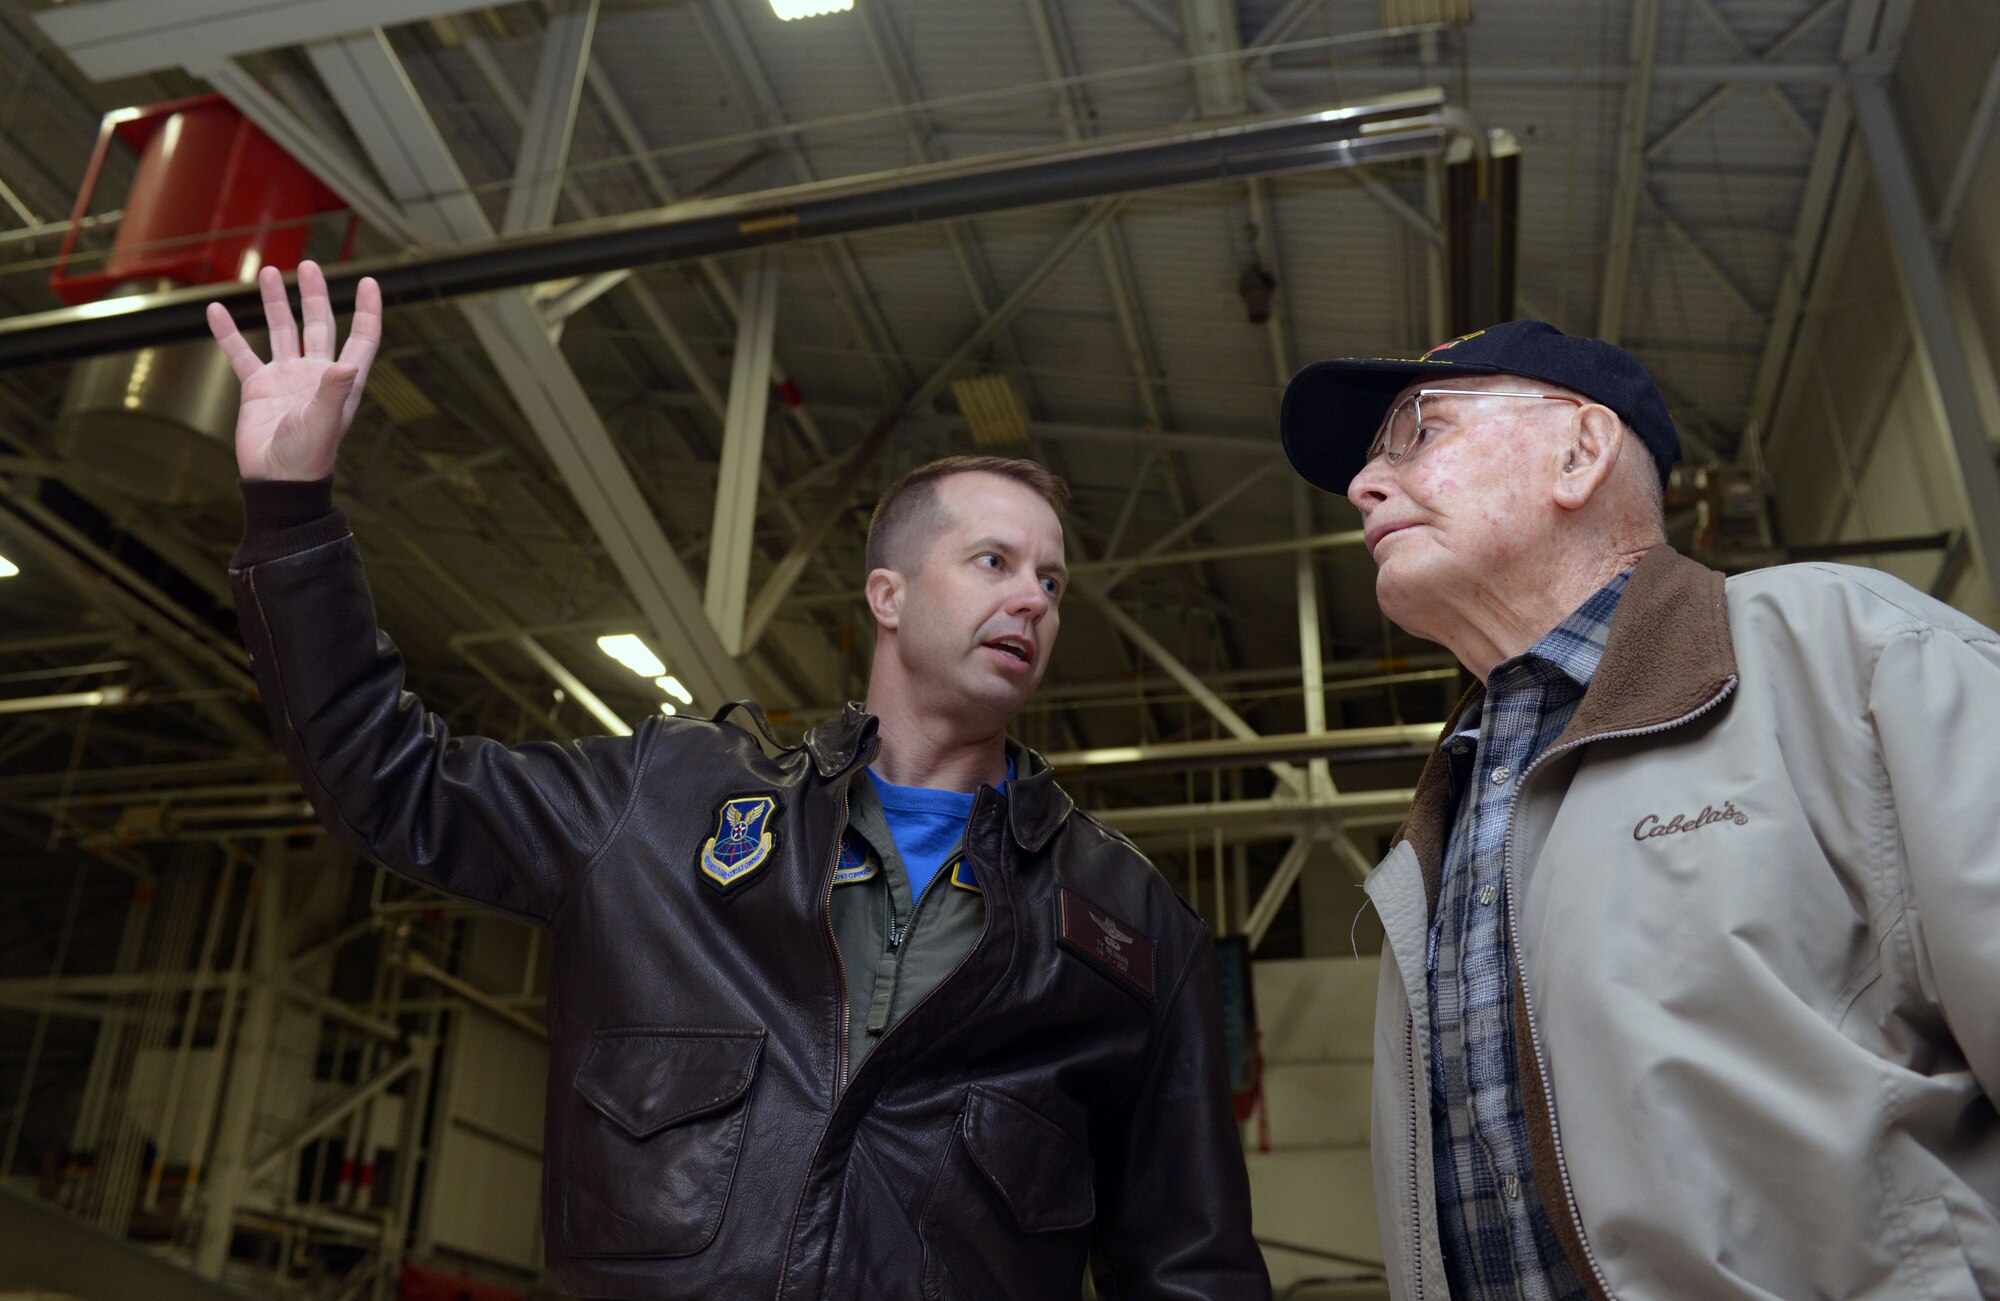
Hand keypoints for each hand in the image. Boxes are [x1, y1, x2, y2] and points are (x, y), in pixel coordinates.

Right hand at [208, 261, 381, 481]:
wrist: (275, 481)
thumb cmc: (306, 458)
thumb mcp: (322, 424)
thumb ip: (333, 392)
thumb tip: (349, 363)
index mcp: (342, 382)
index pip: (361, 339)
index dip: (367, 311)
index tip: (370, 282)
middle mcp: (316, 375)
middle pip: (319, 325)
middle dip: (314, 295)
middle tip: (309, 265)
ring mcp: (286, 379)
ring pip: (282, 332)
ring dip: (275, 303)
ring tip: (268, 272)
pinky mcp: (258, 388)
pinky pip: (241, 353)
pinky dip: (229, 332)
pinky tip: (217, 309)